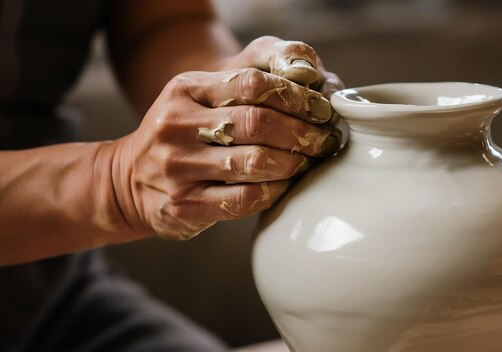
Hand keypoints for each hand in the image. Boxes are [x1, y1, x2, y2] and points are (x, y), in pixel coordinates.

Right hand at [108, 37, 342, 240]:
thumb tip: (309, 76)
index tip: (322, 110)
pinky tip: (285, 185)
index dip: (296, 96)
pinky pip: (243, 198)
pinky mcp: (183, 204)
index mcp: (186, 88)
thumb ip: (247, 79)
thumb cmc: (184, 131)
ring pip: (253, 162)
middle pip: (257, 122)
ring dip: (293, 162)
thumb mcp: (201, 94)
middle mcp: (176, 124)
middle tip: (324, 139)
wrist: (128, 179)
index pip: (252, 83)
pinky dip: (274, 191)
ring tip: (309, 161)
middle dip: (302, 131)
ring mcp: (177, 167)